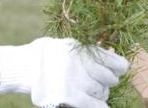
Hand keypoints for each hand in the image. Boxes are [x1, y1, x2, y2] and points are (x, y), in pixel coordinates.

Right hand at [0, 37, 128, 107]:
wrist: (26, 67)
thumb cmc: (48, 54)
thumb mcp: (70, 45)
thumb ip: (89, 51)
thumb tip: (111, 55)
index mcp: (85, 51)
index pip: (114, 62)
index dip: (120, 67)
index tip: (121, 69)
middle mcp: (84, 66)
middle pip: (109, 79)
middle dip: (109, 80)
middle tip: (104, 80)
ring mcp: (79, 83)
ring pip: (102, 92)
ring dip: (101, 92)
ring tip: (92, 90)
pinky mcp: (72, 97)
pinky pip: (94, 105)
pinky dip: (101, 107)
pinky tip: (104, 107)